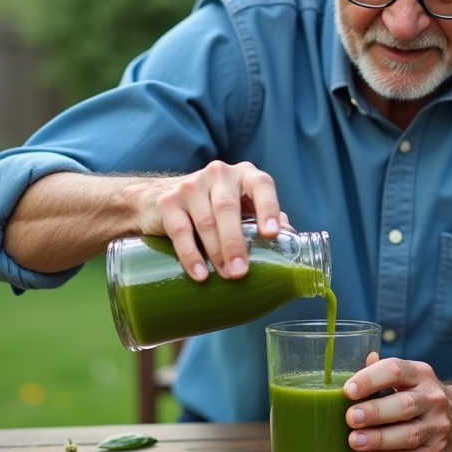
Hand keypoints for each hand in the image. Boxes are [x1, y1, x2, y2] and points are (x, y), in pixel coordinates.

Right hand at [137, 161, 287, 280]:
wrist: (160, 199)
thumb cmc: (214, 207)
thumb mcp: (242, 208)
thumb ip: (264, 220)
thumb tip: (291, 243)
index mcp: (244, 175)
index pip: (261, 185)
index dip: (268, 208)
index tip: (272, 234)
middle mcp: (218, 174)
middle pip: (228, 208)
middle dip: (236, 243)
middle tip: (242, 272)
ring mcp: (191, 186)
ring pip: (206, 221)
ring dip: (217, 253)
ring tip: (226, 276)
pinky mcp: (168, 202)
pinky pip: (181, 231)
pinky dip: (191, 255)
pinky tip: (200, 274)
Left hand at [342, 354, 451, 451]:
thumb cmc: (423, 397)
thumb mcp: (410, 378)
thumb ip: (383, 372)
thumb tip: (364, 360)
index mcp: (421, 375)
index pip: (396, 371)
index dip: (370, 379)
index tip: (348, 390)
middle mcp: (432, 399)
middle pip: (404, 405)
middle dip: (375, 411)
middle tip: (350, 417)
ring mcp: (437, 427)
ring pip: (409, 434)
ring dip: (379, 439)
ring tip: (355, 440)